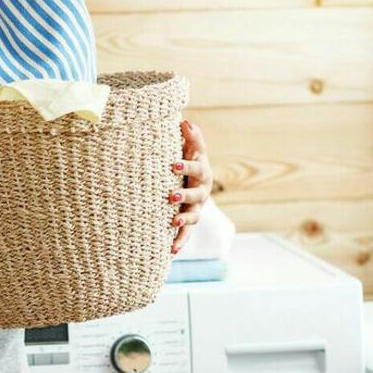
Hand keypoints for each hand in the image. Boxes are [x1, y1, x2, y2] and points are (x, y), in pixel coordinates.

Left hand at [167, 119, 212, 255]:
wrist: (193, 179)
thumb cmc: (186, 159)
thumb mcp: (189, 147)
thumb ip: (189, 136)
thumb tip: (185, 121)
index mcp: (201, 170)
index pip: (196, 166)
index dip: (187, 165)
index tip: (173, 164)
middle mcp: (201, 190)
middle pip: (197, 193)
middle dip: (184, 195)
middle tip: (170, 196)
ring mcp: (197, 207)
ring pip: (193, 215)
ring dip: (184, 220)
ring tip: (174, 223)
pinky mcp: (190, 221)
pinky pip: (187, 233)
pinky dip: (180, 242)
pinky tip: (172, 251)